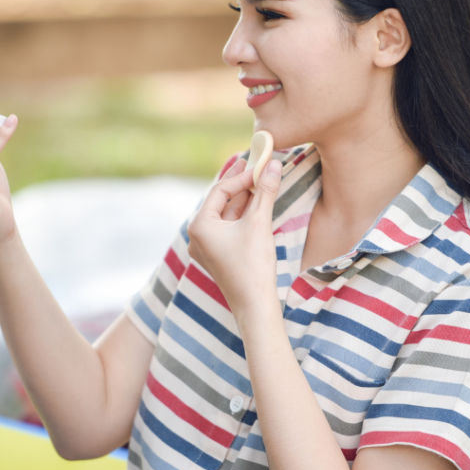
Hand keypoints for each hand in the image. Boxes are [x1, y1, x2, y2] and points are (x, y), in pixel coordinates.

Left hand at [186, 158, 283, 320]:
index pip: (220, 191)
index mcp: (199, 225)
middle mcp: (196, 235)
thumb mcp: (259, 222)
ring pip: (224, 215)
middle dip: (239, 184)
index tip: (260, 165)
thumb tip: (273, 164)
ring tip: (260, 182)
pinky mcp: (216, 257)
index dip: (242, 176)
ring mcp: (205, 248)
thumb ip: (265, 190)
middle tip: (255, 164)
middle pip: (219, 201)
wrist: (255, 306)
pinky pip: (227, 229)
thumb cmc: (254, 265)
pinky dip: (241, 216)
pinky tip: (256, 206)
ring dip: (242, 199)